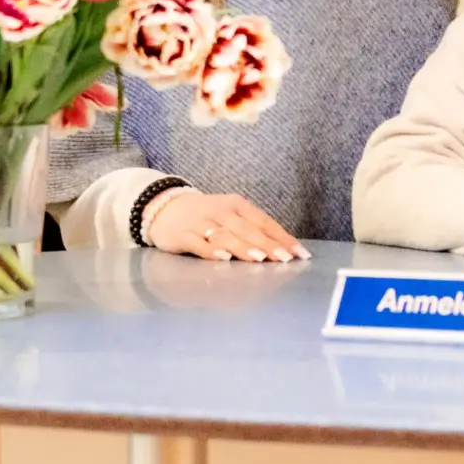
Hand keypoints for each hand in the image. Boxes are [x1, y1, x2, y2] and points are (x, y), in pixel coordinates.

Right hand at [146, 190, 306, 262]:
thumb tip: (283, 249)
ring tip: (260, 259)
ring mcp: (201, 222)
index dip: (282, 238)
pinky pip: (198, 243)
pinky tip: (223, 258)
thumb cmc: (206, 216)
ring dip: (243, 247)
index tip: (299, 254)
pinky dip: (211, 250)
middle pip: (247, 229)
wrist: (163, 207)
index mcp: (237, 205)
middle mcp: (221, 211)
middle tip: (285, 259)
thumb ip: (253, 230)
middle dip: (267, 244)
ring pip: (225, 235)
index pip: (264, 222)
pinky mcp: (183, 235)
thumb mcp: (231, 216)